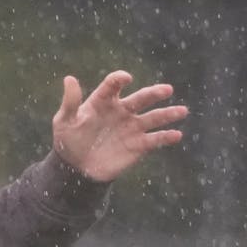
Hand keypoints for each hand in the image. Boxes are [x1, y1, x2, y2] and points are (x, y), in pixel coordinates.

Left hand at [51, 70, 186, 182]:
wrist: (76, 167)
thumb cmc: (68, 140)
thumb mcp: (64, 121)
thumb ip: (70, 102)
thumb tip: (69, 78)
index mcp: (102, 101)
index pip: (113, 86)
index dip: (119, 80)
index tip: (126, 79)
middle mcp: (121, 111)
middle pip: (140, 98)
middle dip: (153, 94)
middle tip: (166, 90)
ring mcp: (132, 127)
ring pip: (153, 118)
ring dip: (168, 114)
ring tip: (182, 110)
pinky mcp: (138, 145)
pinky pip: (155, 140)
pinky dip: (166, 137)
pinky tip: (176, 135)